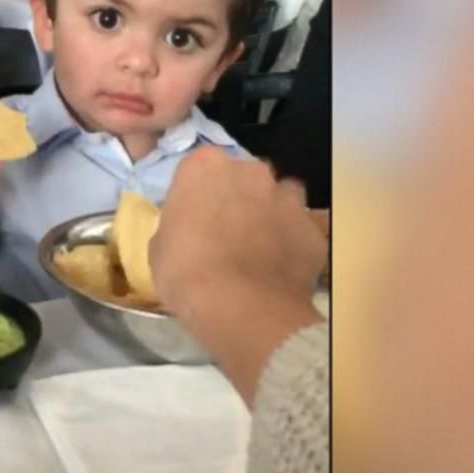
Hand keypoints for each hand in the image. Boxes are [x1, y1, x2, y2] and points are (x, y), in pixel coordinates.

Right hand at [151, 147, 327, 317]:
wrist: (239, 306)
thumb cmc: (185, 273)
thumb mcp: (160, 248)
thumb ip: (177, 227)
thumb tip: (187, 234)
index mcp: (205, 166)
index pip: (200, 168)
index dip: (197, 194)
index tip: (194, 218)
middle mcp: (250, 171)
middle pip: (244, 177)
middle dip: (239, 197)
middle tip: (227, 232)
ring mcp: (288, 197)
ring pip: (282, 196)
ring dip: (272, 214)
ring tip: (260, 248)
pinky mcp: (313, 228)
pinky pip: (303, 230)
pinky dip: (295, 243)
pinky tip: (282, 268)